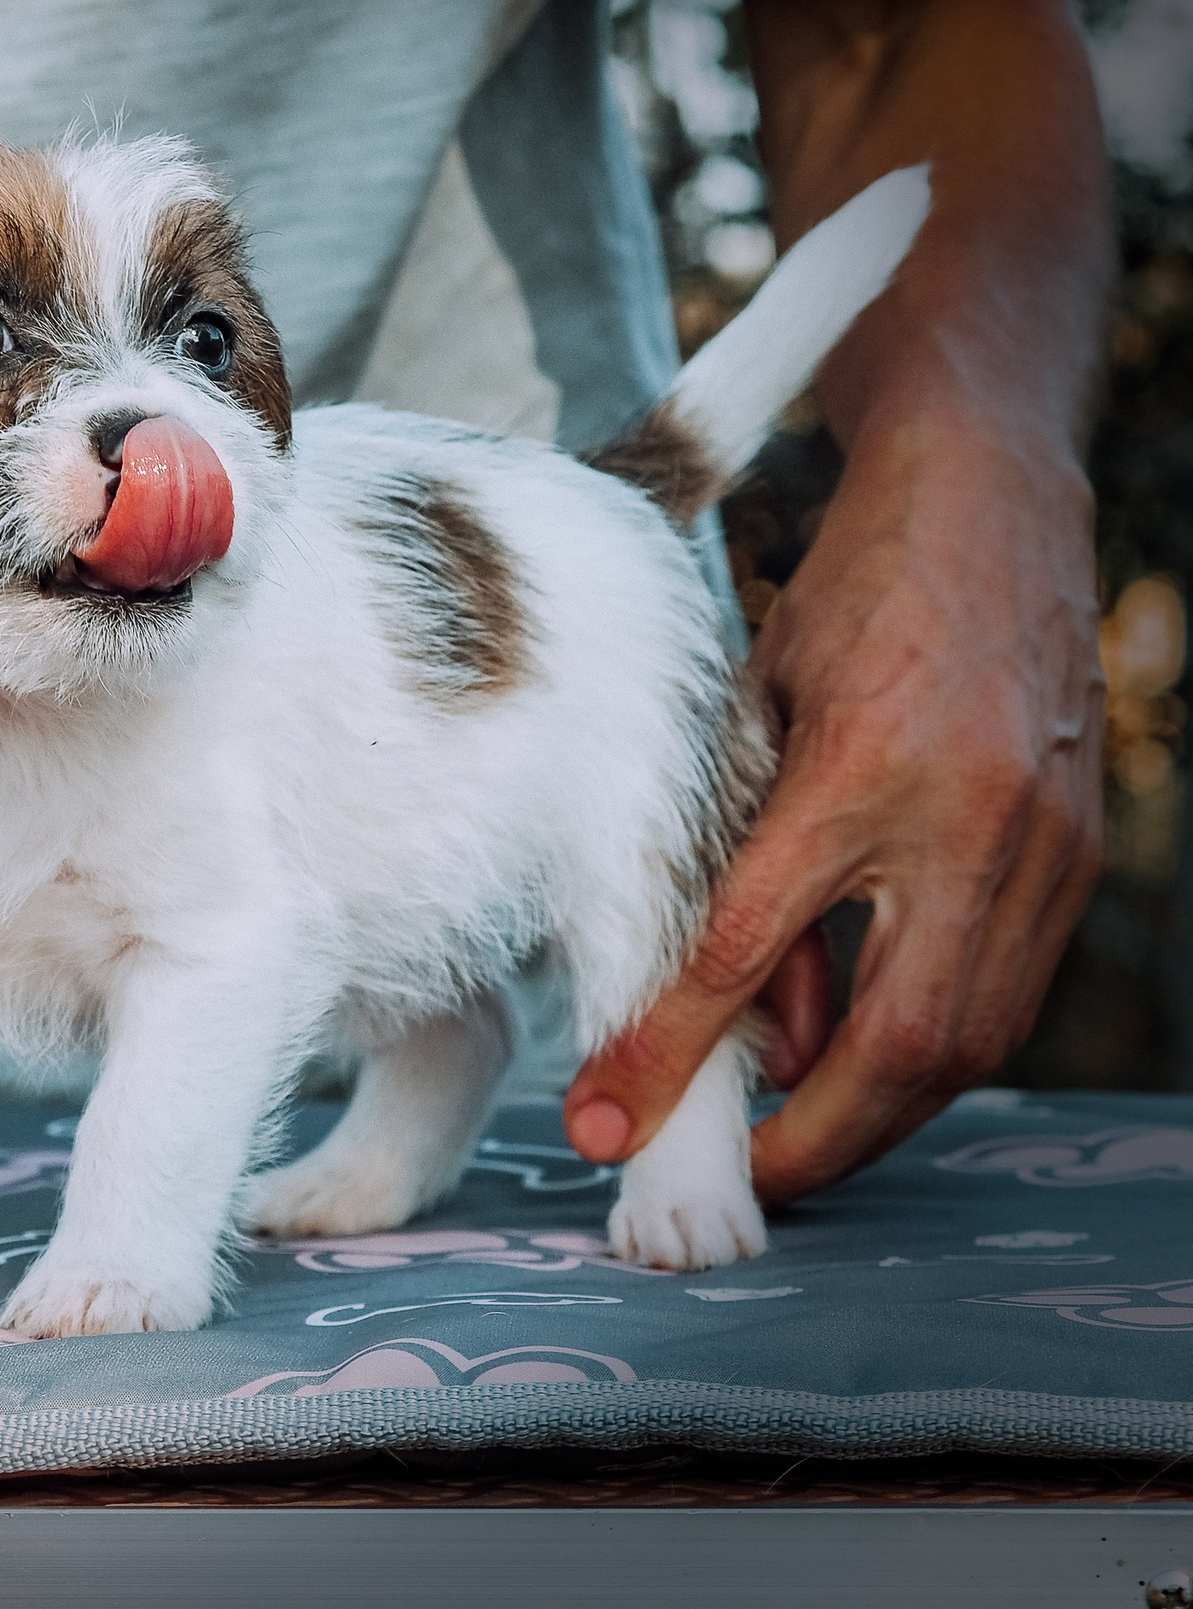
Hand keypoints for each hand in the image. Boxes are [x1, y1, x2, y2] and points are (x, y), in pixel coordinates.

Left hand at [565, 407, 1103, 1199]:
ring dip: (882, 1111)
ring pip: (972, 1036)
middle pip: (899, 1041)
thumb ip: (741, 851)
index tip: (602, 1123)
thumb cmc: (841, 592)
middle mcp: (965, 817)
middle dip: (817, 1140)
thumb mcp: (756, 704)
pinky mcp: (1080, 850)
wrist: (986, 497)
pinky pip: (1010, 988)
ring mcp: (1043, 841)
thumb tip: (745, 1021)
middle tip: (739, 1184)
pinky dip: (936, 1045)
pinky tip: (869, 1057)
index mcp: (853, 766)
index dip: (668, 1050)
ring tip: (797, 1140)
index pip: (743, 949)